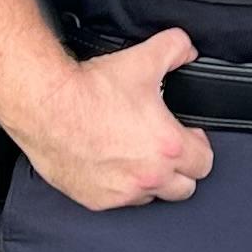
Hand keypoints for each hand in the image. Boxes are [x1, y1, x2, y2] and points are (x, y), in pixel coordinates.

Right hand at [12, 32, 211, 210]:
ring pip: (152, 197)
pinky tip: (112, 166)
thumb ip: (176, 49)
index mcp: (167, 147)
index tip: (186, 135)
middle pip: (185, 188)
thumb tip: (188, 50)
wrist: (46, 106)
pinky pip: (120, 202)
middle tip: (166, 148)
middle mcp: (148, 176)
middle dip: (181, 169)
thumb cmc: (90, 89)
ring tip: (138, 157)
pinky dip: (120, 188)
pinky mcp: (95, 199)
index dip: (198, 146)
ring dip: (151, 180)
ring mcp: (122, 193)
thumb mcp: (143, 59)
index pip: (204, 163)